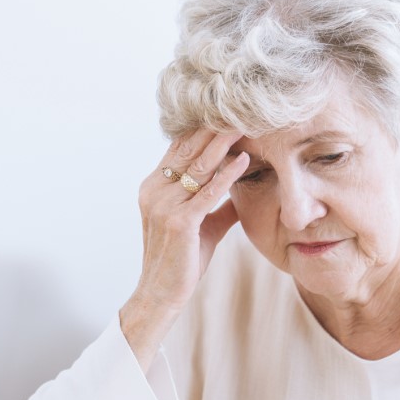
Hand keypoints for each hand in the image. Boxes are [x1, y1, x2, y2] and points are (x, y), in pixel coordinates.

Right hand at [131, 129, 249, 313]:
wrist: (162, 294)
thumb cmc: (182, 262)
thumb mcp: (201, 226)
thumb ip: (217, 204)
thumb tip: (241, 189)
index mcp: (154, 186)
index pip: (180, 148)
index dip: (203, 129)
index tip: (228, 111)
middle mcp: (154, 190)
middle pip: (188, 150)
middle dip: (215, 127)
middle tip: (240, 105)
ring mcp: (164, 205)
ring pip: (198, 166)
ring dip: (223, 142)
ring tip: (245, 122)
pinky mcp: (178, 222)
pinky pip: (207, 192)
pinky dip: (227, 175)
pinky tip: (244, 160)